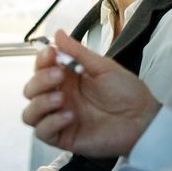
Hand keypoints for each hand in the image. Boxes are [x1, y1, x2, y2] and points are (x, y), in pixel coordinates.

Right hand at [22, 30, 160, 157]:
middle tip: (59, 76)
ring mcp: (59, 118)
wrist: (142, 119)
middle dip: (40, 81)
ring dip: (40, 103)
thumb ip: (78, 53)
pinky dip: (51, 122)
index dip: (41, 60)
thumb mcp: (103, 67)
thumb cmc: (126, 91)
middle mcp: (60, 97)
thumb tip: (57, 33)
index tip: (51, 53)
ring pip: (29, 113)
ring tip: (61, 99)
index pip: (41, 68)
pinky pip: (42, 132)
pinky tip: (70, 116)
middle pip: (30, 90)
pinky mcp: (64, 137)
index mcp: (67, 78)